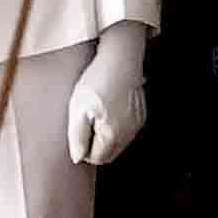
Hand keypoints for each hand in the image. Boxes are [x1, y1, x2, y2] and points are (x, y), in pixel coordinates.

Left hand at [66, 24, 151, 167]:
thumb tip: (78, 157)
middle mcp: (128, 133)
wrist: (120, 58)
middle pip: (108, 153)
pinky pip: (125, 130)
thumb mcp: (77, 109)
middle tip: (86, 123)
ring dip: (105, 135)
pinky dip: (116, 125)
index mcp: (112, 135)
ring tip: (97, 113)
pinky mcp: (140, 114)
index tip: (79, 130)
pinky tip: (108, 108)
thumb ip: (77, 138)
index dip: (83, 148)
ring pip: (117, 142)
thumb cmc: (98, 81)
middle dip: (95, 145)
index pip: (95, 158)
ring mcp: (136, 124)